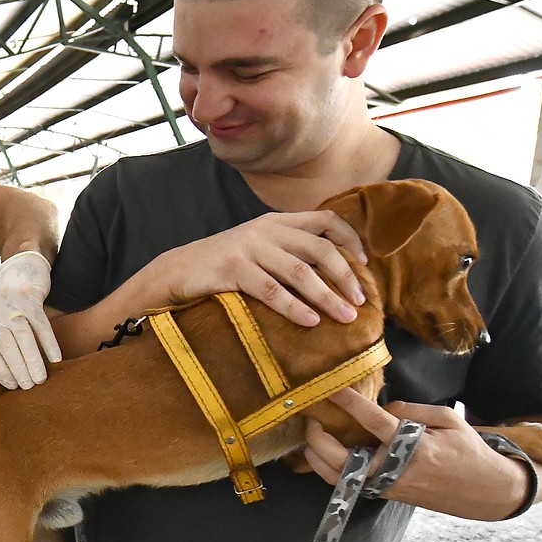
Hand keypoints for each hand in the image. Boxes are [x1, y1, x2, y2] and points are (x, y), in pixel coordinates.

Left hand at [0, 251, 62, 388]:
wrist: (23, 260)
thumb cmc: (8, 293)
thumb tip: (4, 371)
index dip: (2, 370)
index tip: (13, 385)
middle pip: (7, 346)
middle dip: (19, 370)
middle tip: (29, 386)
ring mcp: (8, 300)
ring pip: (23, 338)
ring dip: (33, 361)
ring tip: (40, 378)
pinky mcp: (28, 295)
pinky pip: (40, 325)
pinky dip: (48, 343)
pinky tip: (55, 358)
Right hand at [148, 211, 368, 326]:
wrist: (177, 271)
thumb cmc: (222, 267)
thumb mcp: (257, 249)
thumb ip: (287, 251)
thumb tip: (329, 273)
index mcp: (276, 222)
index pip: (325, 219)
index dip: (350, 239)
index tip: (365, 264)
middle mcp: (265, 230)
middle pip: (319, 248)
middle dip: (345, 275)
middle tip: (361, 300)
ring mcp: (248, 247)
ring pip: (300, 271)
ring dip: (327, 296)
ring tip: (345, 316)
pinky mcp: (232, 269)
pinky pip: (271, 290)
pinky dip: (294, 307)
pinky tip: (310, 321)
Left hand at [301, 389, 529, 520]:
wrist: (484, 491)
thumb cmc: (468, 451)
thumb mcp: (448, 420)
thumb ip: (411, 410)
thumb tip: (381, 408)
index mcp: (413, 446)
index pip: (373, 421)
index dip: (350, 403)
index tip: (332, 388)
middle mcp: (394, 469)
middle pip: (341, 459)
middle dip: (318, 440)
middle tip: (310, 418)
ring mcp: (386, 486)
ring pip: (338, 478)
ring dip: (317, 457)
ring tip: (312, 434)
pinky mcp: (384, 495)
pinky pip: (348, 482)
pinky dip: (330, 468)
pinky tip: (324, 451)